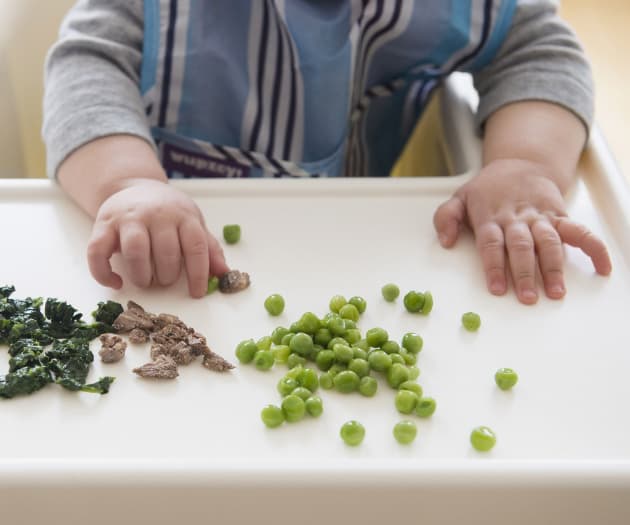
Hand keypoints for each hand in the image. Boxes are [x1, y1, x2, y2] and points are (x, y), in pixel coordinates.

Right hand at [87, 179, 228, 297]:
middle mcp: (157, 214)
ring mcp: (128, 218)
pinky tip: (117, 282)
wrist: (135, 186)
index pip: (195, 246)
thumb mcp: (193, 223)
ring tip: (146, 281)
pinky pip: (97, 251)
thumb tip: (224, 273)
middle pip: (166, 251)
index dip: (198, 273)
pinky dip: (104, 273)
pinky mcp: (103, 224)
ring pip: (135, 250)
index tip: (197, 293)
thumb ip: (208, 247)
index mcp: (183, 215)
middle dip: (168, 275)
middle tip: (166, 281)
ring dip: (142, 275)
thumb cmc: (169, 212)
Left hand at [433, 159, 611, 303]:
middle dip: (525, 273)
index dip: (494, 266)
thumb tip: (445, 241)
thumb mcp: (460, 197)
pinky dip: (594, 248)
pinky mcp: (560, 216)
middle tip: (527, 297)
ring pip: (549, 242)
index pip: (492, 244)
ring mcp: (540, 217)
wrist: (521, 163)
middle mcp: (516, 218)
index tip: (497, 288)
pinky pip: (579, 232)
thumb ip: (446, 218)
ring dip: (554, 267)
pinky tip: (601, 268)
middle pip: (521, 246)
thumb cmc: (488, 189)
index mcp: (490, 216)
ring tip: (556, 292)